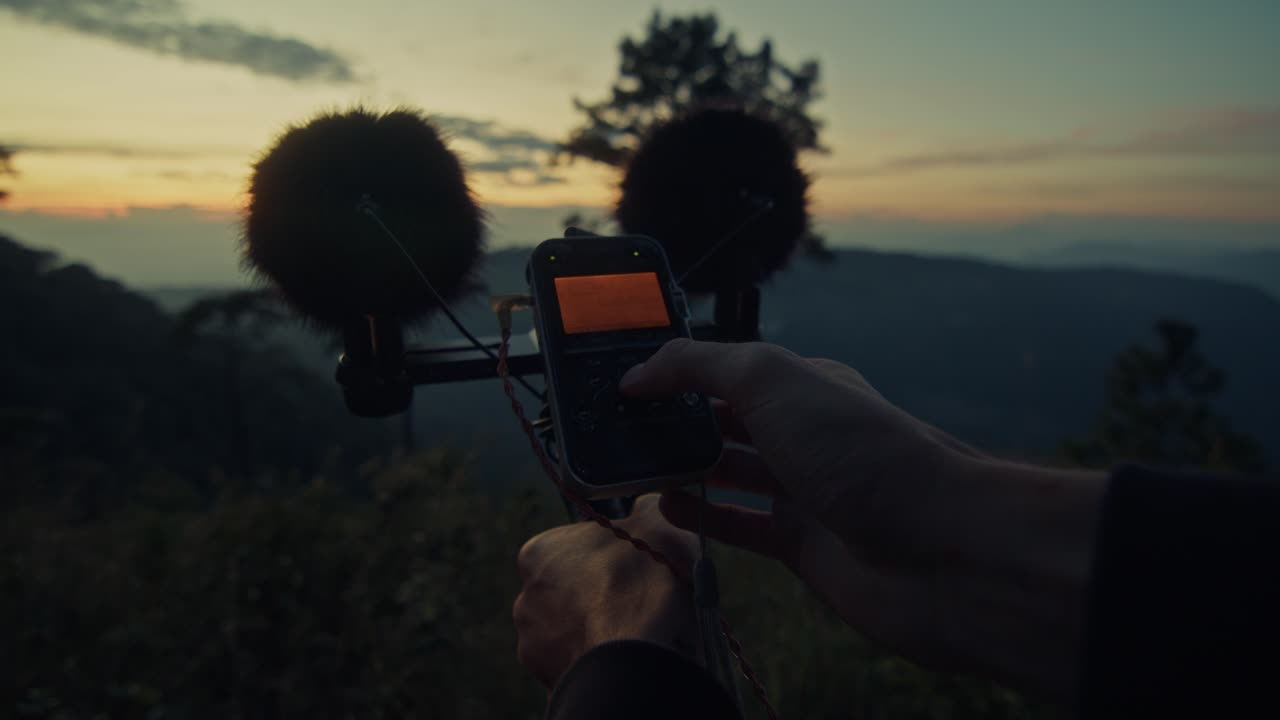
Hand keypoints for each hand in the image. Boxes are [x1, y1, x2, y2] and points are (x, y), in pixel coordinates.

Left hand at [512, 495, 698, 688]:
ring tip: (638, 636)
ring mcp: (536, 646)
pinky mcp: (552, 683)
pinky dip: (602, 662)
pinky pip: (581, 665)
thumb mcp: (658, 523)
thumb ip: (646, 509)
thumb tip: (647, 506)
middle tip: (641, 601)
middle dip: (602, 596)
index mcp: (539, 552)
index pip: (576, 546)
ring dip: (601, 631)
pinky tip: (628, 660)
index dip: (612, 555)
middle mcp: (526, 599)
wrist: (638, 658)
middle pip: (573, 590)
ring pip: (576, 631)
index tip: (637, 567)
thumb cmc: (643, 583)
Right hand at [621, 339, 1105, 704]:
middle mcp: (805, 432)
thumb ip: (699, 366)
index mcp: (803, 383)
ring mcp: (804, 490)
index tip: (624, 379)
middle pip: (725, 420)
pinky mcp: (802, 545)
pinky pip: (740, 525)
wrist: (935, 549)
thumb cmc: (860, 451)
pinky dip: (703, 516)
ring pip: (729, 473)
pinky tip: (668, 507)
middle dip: (674, 420)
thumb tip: (638, 372)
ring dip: (682, 468)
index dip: (677, 371)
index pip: (727, 367)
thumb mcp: (772, 380)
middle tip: (615, 427)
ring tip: (631, 465)